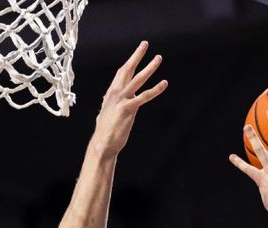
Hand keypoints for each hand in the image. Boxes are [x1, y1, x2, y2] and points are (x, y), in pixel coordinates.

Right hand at [91, 41, 167, 158]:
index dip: (129, 62)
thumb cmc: (105, 132)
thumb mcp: (106, 113)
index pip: (121, 74)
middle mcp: (115, 94)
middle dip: (136, 56)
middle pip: (127, 70)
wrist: (102, 144)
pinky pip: (144, 96)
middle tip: (145, 44)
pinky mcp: (128, 109)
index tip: (137, 53)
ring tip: (158, 58)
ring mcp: (121, 100)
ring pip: (137, 79)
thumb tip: (105, 100)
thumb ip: (108, 104)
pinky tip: (164, 83)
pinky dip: (155, 89)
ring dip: (149, 67)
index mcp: (111, 94)